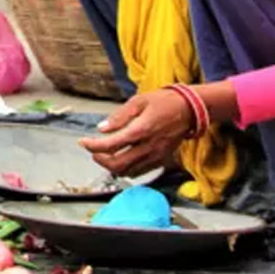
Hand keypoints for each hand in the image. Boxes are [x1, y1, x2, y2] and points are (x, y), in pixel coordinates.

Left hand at [78, 89, 194, 176]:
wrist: (191, 110)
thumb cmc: (164, 102)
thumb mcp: (138, 101)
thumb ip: (119, 117)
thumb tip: (102, 129)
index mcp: (141, 130)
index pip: (111, 145)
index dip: (93, 146)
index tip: (83, 142)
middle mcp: (148, 147)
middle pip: (118, 165)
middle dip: (100, 160)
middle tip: (93, 151)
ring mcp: (156, 156)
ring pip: (128, 172)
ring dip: (112, 167)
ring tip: (105, 155)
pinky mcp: (161, 160)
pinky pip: (140, 172)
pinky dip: (126, 169)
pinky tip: (121, 159)